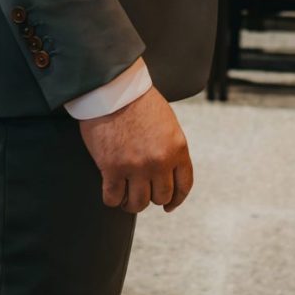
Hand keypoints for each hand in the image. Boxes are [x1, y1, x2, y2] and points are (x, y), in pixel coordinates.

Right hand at [79, 87, 192, 213]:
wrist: (113, 88)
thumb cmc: (138, 101)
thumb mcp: (167, 123)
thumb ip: (170, 148)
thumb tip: (167, 171)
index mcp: (177, 149)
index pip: (183, 186)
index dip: (176, 200)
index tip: (169, 206)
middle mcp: (159, 162)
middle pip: (160, 197)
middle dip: (151, 198)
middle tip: (141, 193)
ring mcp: (136, 167)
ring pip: (138, 203)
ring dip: (131, 203)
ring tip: (125, 197)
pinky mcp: (111, 168)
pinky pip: (113, 198)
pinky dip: (113, 199)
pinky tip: (111, 193)